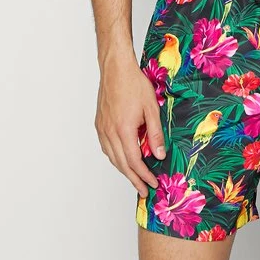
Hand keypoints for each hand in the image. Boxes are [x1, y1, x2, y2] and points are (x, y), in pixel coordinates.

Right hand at [95, 54, 165, 195]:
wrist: (116, 68)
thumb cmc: (134, 84)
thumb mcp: (151, 108)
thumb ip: (155, 133)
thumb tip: (159, 154)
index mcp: (123, 130)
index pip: (134, 161)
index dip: (143, 175)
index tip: (152, 184)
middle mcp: (110, 132)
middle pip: (121, 164)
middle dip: (134, 179)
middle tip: (143, 191)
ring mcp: (102, 128)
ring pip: (112, 157)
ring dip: (123, 170)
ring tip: (135, 178)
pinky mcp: (99, 123)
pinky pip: (106, 147)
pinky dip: (115, 157)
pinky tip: (122, 159)